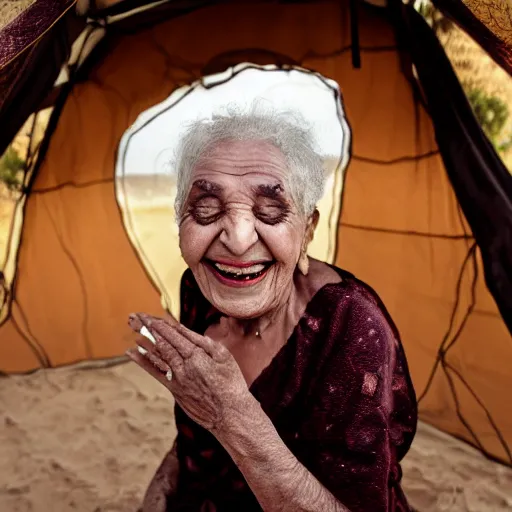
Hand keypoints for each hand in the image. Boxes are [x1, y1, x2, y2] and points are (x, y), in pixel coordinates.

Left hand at [126, 313, 249, 433]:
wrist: (229, 413)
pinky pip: (156, 373)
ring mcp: (177, 379)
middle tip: (135, 317)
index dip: (160, 325)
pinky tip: (132, 353)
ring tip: (132, 330)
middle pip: (163, 343)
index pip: (174, 335)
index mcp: (196, 356)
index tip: (149, 316)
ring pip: (157, 356)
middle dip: (148, 329)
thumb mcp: (224, 356)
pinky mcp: (174, 390)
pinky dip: (143, 362)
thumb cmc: (231, 382)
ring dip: (144, 341)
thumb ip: (205, 342)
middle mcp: (183, 366)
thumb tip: (188, 331)